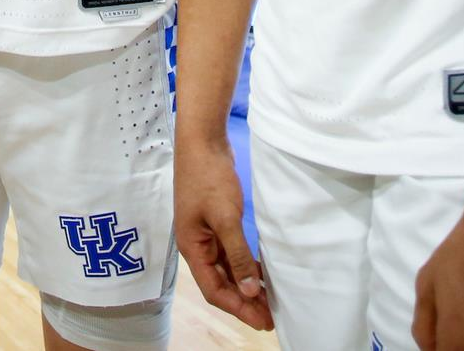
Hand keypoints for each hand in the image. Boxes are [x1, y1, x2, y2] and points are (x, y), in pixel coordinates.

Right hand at [174, 133, 272, 330]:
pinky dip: (244, 266)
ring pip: (226, 269)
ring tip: (269, 300)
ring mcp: (205, 234)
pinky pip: (230, 253)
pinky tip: (261, 273)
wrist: (202, 142)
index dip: (238, 309)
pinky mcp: (216, 223)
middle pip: (220, 283)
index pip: (214, 290)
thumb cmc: (208, 178)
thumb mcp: (226, 218)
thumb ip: (237, 255)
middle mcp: (197, 246)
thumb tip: (248, 291)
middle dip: (243, 302)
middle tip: (270, 317)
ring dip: (245, 286)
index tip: (262, 322)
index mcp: (193, 248)